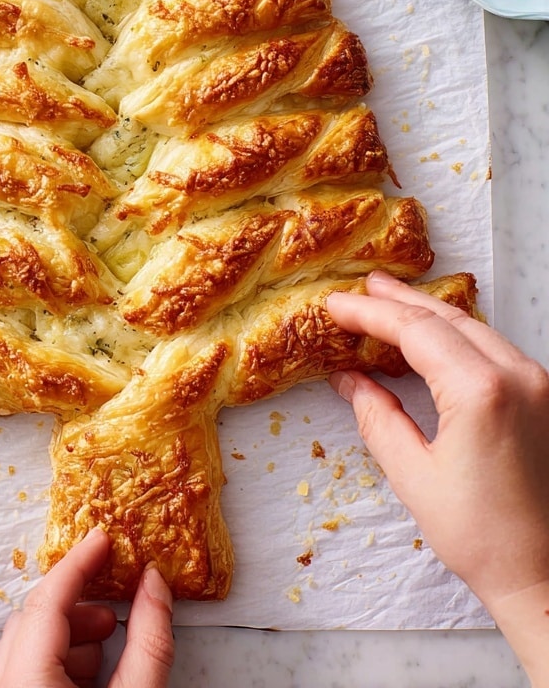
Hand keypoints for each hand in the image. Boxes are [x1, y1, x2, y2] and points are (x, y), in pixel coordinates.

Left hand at [0, 527, 174, 687]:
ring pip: (25, 646)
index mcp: (27, 682)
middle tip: (112, 611)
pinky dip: (58, 660)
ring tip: (105, 648)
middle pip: (32, 620)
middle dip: (75, 606)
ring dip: (67, 635)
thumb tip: (154, 583)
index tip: (102, 539)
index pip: (46, 602)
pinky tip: (92, 674)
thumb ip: (149, 642)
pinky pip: (24, 670)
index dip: (78, 565)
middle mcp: (5, 687)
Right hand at [326, 271, 548, 684]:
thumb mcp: (414, 476)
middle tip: (363, 289)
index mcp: (481, 392)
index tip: (337, 306)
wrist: (546, 576)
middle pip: (447, 317)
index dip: (370, 314)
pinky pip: (493, 347)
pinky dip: (456, 335)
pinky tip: (433, 339)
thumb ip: (378, 417)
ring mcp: (538, 384)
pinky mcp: (546, 397)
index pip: (415, 331)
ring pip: (474, 327)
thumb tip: (351, 381)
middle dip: (400, 301)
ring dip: (429, 314)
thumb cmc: (486, 539)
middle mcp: (517, 376)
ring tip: (391, 304)